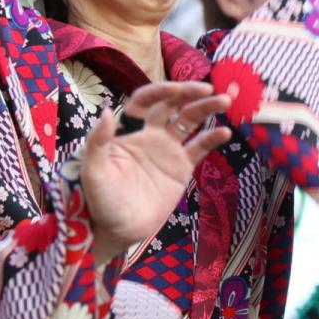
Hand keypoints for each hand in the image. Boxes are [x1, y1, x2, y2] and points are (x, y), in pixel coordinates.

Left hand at [80, 82, 231, 264]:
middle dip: (189, 93)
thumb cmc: (99, 200)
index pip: (145, 100)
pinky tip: (225, 132)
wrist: (117, 230)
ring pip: (189, 121)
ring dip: (206, 108)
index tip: (177, 88)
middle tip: (208, 88)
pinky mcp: (181, 168)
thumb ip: (97, 142)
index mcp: (127, 130)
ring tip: (224, 100)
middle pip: (172, 105)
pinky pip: (199, 147)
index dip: (161, 91)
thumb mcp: (93, 171)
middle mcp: (149, 134)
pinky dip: (212, 138)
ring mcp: (167, 150)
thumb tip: (107, 111)